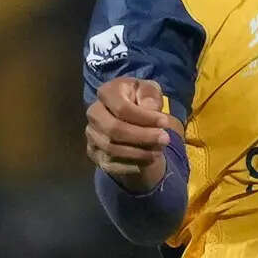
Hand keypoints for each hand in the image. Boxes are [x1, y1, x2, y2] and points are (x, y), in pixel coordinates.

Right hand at [85, 77, 174, 191]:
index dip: (144, 117)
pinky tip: (146, 161)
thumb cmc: (142, 99)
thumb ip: (150, 96)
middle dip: (142, 137)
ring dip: (138, 152)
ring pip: (111, 148)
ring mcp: (91, 133)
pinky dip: (130, 165)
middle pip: (113, 129)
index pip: (121, 108)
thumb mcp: (150, 91)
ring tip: (159, 151)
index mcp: (107, 92)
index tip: (165, 123)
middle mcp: (94, 112)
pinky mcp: (93, 152)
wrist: (132, 116)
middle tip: (165, 139)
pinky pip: (109, 164)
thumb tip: (148, 108)